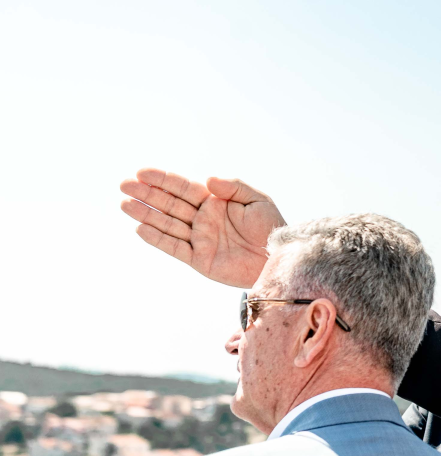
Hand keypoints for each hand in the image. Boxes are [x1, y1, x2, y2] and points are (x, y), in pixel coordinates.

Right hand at [120, 169, 285, 287]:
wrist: (278, 258)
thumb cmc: (270, 227)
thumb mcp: (257, 200)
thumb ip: (233, 186)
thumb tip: (208, 179)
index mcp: (214, 200)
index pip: (182, 186)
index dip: (162, 179)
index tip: (141, 172)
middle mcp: (202, 218)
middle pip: (169, 203)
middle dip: (147, 193)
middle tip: (124, 184)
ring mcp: (199, 238)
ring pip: (167, 224)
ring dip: (146, 214)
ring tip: (124, 204)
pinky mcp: (200, 259)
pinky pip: (175, 247)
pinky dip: (158, 239)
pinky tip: (140, 228)